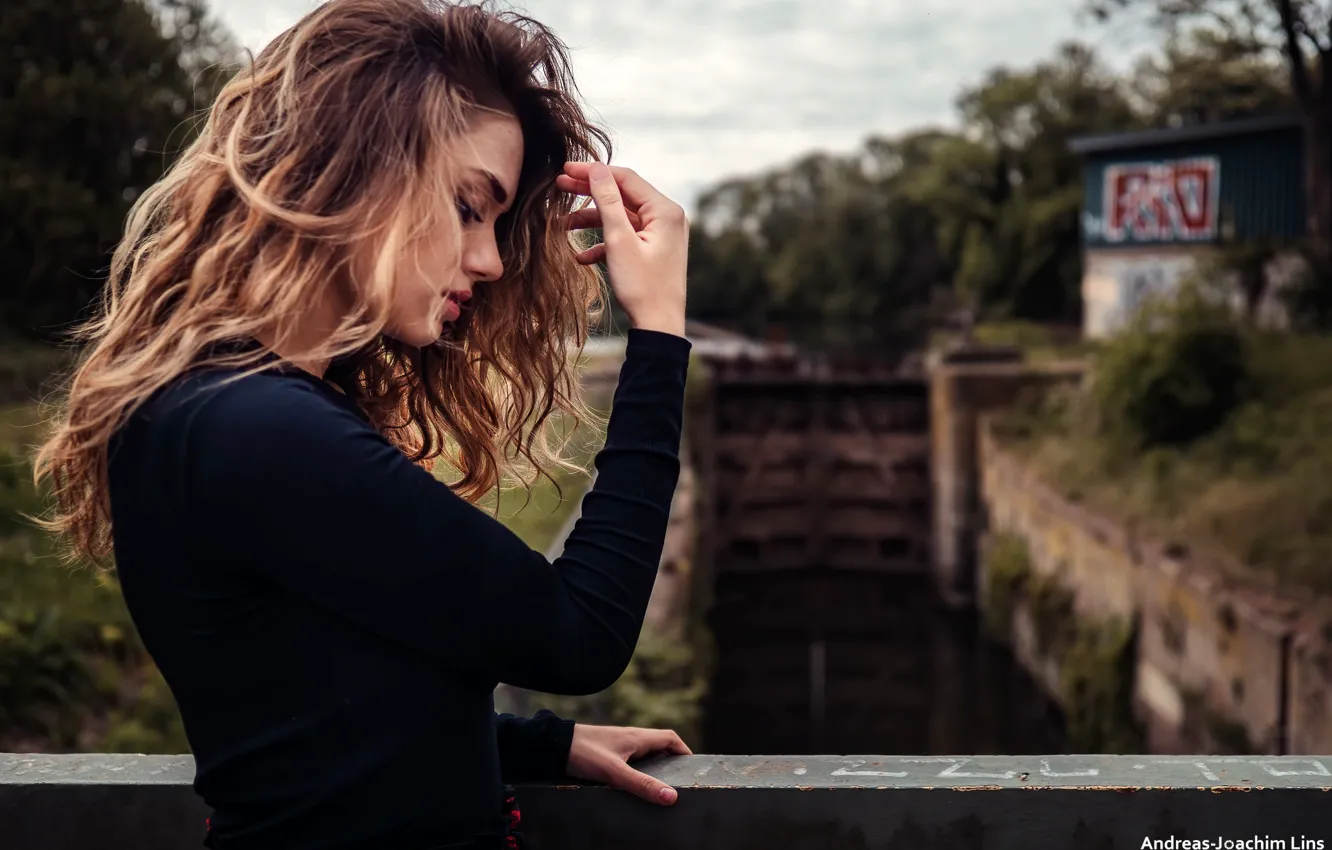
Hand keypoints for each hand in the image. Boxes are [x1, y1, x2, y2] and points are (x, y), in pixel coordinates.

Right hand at [557, 162, 687, 337]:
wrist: (659, 327)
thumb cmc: (642, 286)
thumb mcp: (619, 241)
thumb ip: (607, 202)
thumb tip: (596, 170)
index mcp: (665, 210)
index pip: (625, 178)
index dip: (594, 172)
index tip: (565, 170)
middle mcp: (668, 217)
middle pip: (623, 195)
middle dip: (590, 192)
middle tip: (559, 186)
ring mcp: (662, 235)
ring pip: (622, 217)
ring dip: (592, 221)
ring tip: (563, 226)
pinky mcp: (655, 251)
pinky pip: (627, 237)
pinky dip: (605, 243)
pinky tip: (582, 257)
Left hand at [565, 723, 691, 804]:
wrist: (554, 745)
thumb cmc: (583, 753)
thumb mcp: (615, 772)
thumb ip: (641, 784)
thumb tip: (671, 797)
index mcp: (638, 737)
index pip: (670, 738)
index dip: (684, 751)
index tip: (693, 769)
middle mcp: (631, 738)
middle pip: (660, 746)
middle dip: (672, 762)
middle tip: (679, 782)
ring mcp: (619, 745)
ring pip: (645, 754)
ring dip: (655, 768)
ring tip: (660, 789)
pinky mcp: (607, 753)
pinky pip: (632, 760)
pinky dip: (639, 771)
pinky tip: (634, 786)